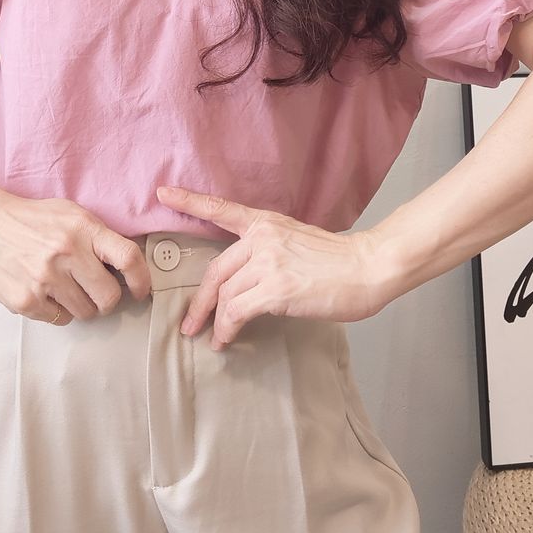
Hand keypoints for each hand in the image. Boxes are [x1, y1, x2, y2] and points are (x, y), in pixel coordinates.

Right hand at [0, 186, 151, 322]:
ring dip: (82, 306)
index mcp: (83, 228)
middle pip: (109, 297)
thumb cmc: (31, 219)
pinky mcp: (26, 301)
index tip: (141, 290)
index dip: (142, 280)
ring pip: (86, 313)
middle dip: (107, 300)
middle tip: (97, 293)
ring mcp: (46, 279)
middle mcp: (67, 253)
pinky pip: (59, 319)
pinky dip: (57, 311)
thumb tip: (128, 266)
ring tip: (65, 288)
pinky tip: (46, 292)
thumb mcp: (71, 213)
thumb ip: (98, 236)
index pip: (128, 258)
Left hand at [155, 185, 395, 350]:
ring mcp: (268, 263)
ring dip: (214, 321)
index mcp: (267, 223)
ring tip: (212, 338)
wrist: (368, 267)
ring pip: (225, 294)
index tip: (164, 193)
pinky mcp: (275, 290)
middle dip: (199, 301)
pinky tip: (226, 340)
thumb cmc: (339, 261)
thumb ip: (269, 251)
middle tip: (189, 323)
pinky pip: (237, 312)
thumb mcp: (298, 241)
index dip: (190, 201)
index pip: (221, 210)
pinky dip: (227, 329)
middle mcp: (262, 239)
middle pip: (216, 271)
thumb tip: (249, 277)